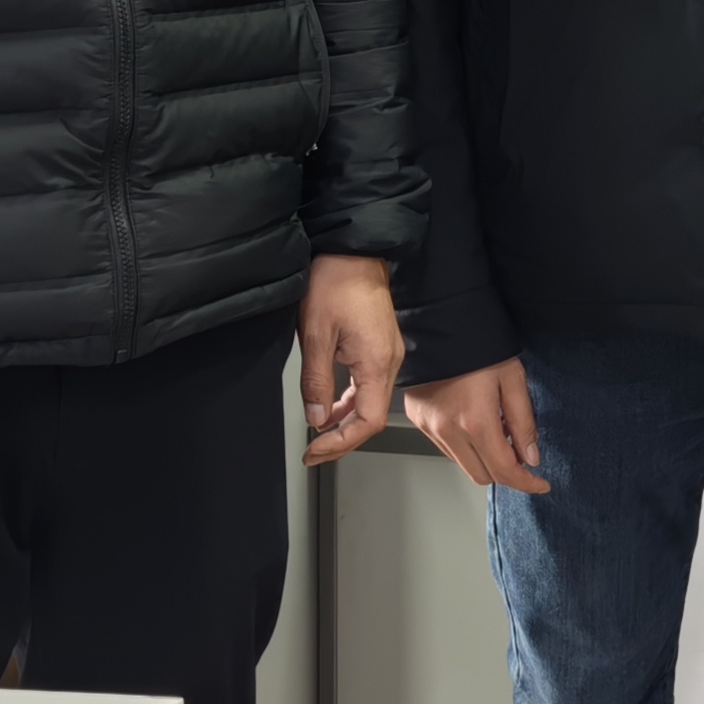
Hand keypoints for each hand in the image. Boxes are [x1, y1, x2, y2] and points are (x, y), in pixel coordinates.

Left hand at [296, 252, 404, 465]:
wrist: (351, 251)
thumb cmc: (335, 282)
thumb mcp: (315, 335)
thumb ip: (317, 383)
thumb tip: (317, 419)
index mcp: (377, 362)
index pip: (369, 421)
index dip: (342, 443)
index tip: (315, 451)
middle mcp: (389, 361)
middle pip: (372, 417)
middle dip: (342, 440)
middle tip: (313, 452)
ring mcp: (388, 353)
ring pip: (371, 403)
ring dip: (345, 423)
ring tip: (318, 435)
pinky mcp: (381, 346)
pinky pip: (369, 385)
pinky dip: (350, 402)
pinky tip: (332, 406)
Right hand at [405, 359, 551, 496]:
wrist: (440, 326)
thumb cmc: (479, 345)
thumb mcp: (513, 379)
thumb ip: (523, 422)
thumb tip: (531, 456)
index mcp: (475, 421)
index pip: (504, 471)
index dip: (526, 482)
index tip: (540, 483)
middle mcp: (448, 431)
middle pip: (482, 475)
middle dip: (505, 472)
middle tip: (520, 451)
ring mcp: (429, 428)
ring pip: (463, 464)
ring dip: (484, 458)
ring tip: (497, 430)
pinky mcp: (418, 421)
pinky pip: (446, 448)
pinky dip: (465, 446)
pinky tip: (475, 424)